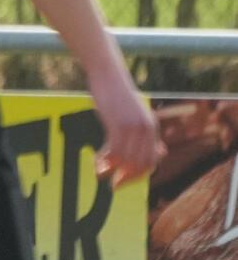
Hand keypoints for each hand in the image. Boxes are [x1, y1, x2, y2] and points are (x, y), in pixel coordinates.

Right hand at [88, 68, 164, 187]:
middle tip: (113, 185)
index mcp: (152, 127)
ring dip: (113, 171)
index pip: (151, 161)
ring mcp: (132, 127)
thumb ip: (148, 134)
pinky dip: (105, 160)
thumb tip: (162, 153)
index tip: (123, 181)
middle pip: (140, 164)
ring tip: (100, 173)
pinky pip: (114, 150)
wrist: (108, 73)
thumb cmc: (118, 93)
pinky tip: (97, 162)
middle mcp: (146, 129)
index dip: (138, 175)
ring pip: (126, 160)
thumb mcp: (138, 114)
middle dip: (126, 178)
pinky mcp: (118, 123)